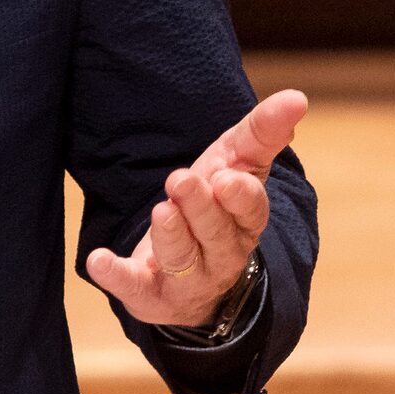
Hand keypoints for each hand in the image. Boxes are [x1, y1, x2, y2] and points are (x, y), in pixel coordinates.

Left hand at [86, 89, 306, 328]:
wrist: (191, 273)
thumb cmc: (216, 204)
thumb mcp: (236, 164)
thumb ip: (262, 133)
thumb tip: (296, 98)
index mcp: (244, 221)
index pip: (251, 211)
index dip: (240, 197)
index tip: (225, 177)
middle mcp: (222, 254)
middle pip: (215, 233)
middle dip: (200, 208)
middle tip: (180, 180)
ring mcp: (188, 279)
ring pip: (183, 259)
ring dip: (171, 236)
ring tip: (161, 212)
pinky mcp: (150, 295)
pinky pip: (134, 288)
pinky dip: (116, 276)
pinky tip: (98, 260)